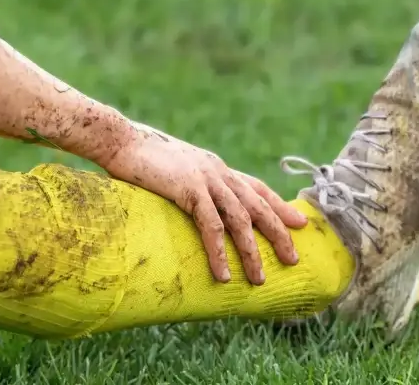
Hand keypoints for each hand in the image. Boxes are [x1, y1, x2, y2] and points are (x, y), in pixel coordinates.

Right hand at [99, 122, 306, 284]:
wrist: (119, 139)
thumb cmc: (140, 156)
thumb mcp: (174, 168)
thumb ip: (190, 184)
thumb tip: (192, 201)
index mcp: (215, 166)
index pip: (256, 187)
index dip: (278, 206)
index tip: (299, 222)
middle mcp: (217, 171)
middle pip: (258, 205)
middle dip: (278, 233)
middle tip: (293, 258)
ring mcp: (205, 179)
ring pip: (240, 219)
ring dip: (252, 251)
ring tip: (259, 278)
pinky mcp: (189, 189)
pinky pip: (210, 226)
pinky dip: (219, 251)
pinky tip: (223, 273)